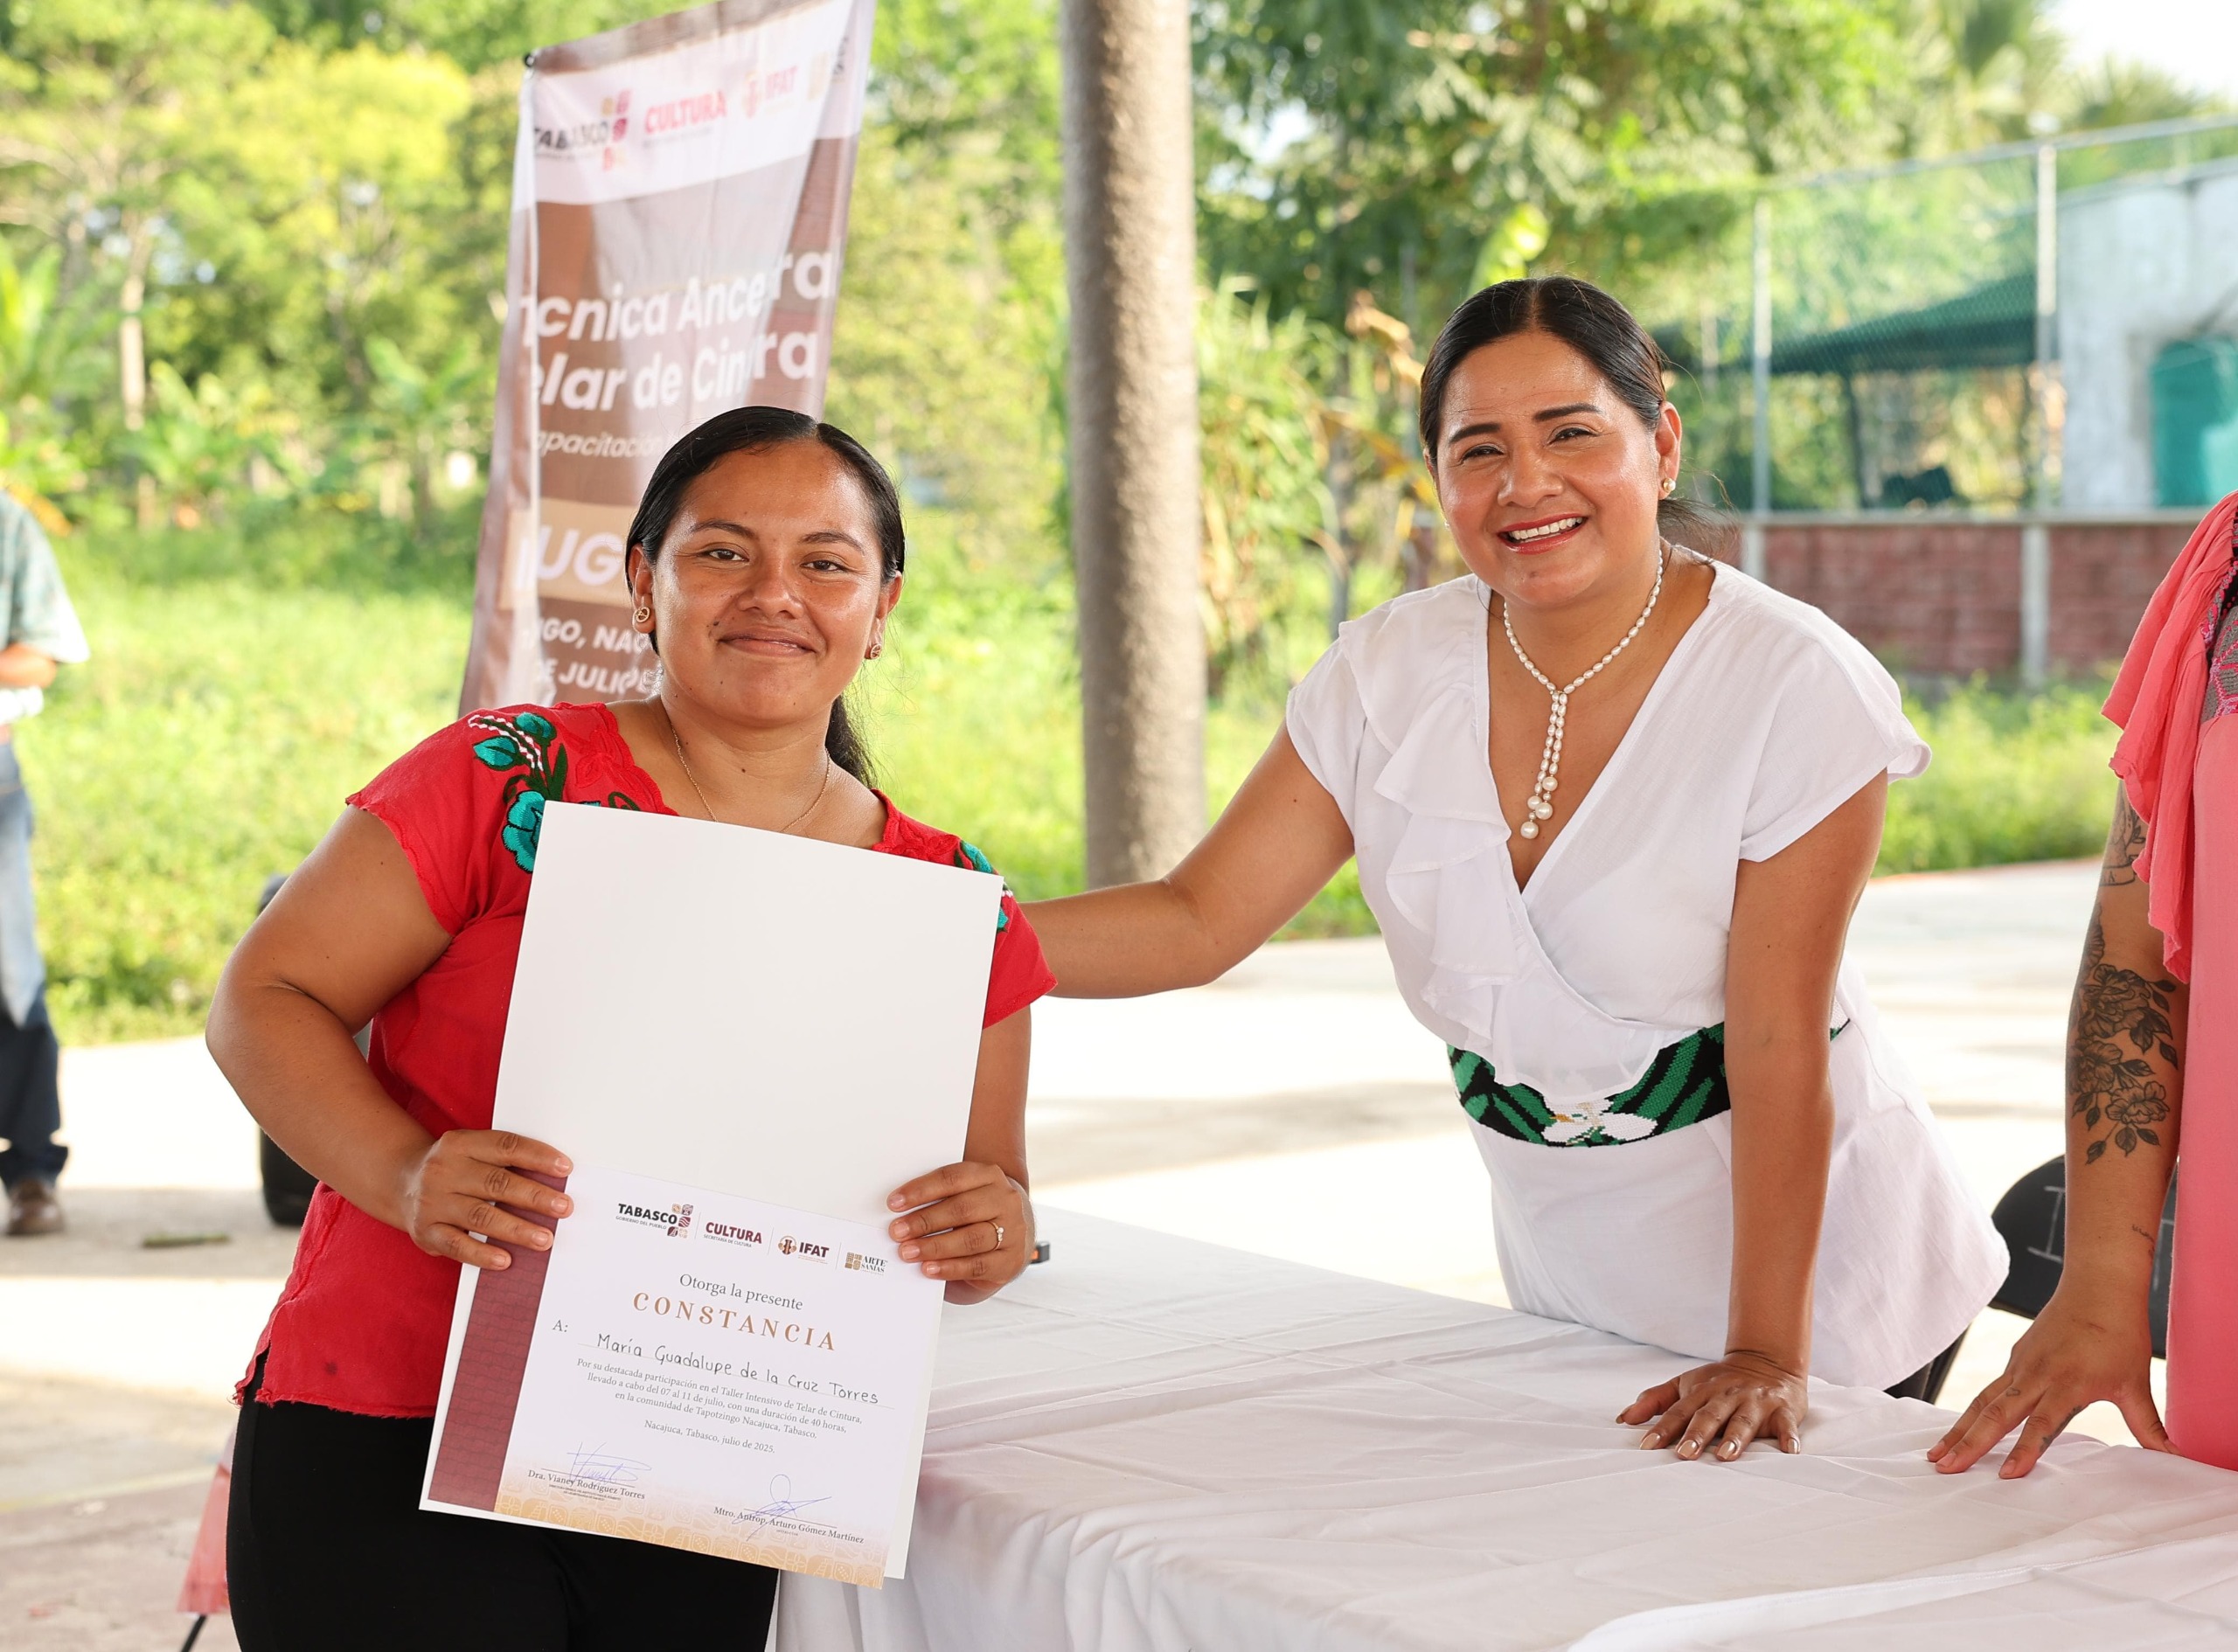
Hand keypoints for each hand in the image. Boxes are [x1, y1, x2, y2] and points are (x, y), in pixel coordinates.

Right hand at [395, 1129, 573, 1269]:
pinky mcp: (425, 1231)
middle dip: (534, 1196)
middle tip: (564, 1207)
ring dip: (516, 1229)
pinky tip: (505, 1260)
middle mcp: (444, 1170)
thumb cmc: (453, 1169)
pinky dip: (482, 1254)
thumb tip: (552, 1182)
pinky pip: (457, 1245)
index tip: (565, 1168)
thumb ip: (503, 1162)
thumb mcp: (471, 1152)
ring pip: (480, 1216)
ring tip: (545, 1238)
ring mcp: (432, 1202)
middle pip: (496, 1183)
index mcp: (460, 1144)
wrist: (400, 1183)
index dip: (537, 1156)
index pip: (505, 1146)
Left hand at [887, 1162, 1032, 1303]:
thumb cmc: (978, 1211)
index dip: (921, 1190)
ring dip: (935, 1246)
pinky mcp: (1011, 1260)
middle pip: (962, 1209)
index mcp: (990, 1175)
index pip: (952, 1178)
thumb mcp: (966, 1194)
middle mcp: (1005, 1200)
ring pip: (971, 1238)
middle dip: (925, 1221)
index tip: (894, 1203)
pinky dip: (950, 1268)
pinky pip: (978, 1265)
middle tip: (897, 1231)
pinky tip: (929, 1269)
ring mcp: (1013, 1231)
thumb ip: (940, 1197)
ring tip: (908, 1252)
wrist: (1015, 1233)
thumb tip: (899, 1211)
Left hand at [1621, 1349, 1807, 1458]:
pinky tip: (1789, 1451)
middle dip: (1696, 1434)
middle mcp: (1727, 1396)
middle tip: (1684, 1454)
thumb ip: (1655, 1400)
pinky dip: (1789, 1437)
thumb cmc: (1719, 1381)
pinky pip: (1787, 1424)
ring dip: (1735, 1438)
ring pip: (1743, 1421)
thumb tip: (1624, 1419)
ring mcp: (1755, 1402)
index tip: (1646, 1447)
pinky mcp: (1784, 1410)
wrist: (1767, 1360)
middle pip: (1709, 1416)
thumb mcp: (1685, 1384)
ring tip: (1726, 1456)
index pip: (1678, 1411)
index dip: (1661, 1428)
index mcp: (1701, 1391)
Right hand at [1928, 1282, 2167, 1476]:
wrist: (2098, 1285)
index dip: (2025, 1450)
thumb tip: (2175, 1457)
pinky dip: (1970, 1412)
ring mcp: (2021, 1364)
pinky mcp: (2016, 1357)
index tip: (2006, 1476)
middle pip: (1996, 1413)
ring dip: (1958, 1429)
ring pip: (1983, 1402)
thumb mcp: (2135, 1383)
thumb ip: (2148, 1426)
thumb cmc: (2120, 1333)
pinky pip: (1988, 1389)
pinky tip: (1957, 1429)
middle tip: (1945, 1468)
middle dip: (1968, 1443)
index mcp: (2069, 1383)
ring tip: (1937, 1454)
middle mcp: (2038, 1374)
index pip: (2042, 1424)